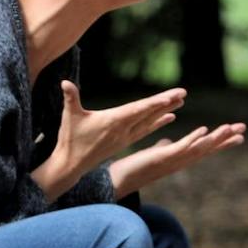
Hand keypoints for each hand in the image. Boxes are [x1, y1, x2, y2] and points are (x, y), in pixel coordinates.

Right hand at [34, 84, 186, 200]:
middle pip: (149, 114)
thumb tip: (64, 83)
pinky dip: (158, 122)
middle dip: (166, 102)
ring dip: (165, 111)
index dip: (155, 103)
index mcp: (113, 121)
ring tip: (181, 101)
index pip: (138, 109)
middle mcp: (123, 129)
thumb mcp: (69, 117)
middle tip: (183, 92)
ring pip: (150, 121)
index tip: (170, 96)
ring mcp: (126, 136)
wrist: (72, 164)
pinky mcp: (125, 141)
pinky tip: (170, 117)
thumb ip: (70, 98)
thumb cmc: (70, 138)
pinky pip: (146, 130)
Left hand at [111, 121, 246, 196]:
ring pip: (199, 148)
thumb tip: (167, 141)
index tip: (239, 135)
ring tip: (230, 128)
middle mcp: (181, 161)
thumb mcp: (153, 155)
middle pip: (208, 148)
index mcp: (180, 158)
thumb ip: (163, 148)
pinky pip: (181, 147)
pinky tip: (204, 130)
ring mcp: (173, 160)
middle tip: (244, 129)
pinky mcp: (162, 158)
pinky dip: (193, 139)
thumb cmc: (136, 168)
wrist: (119, 180)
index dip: (221, 142)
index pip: (205, 148)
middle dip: (226, 139)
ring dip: (215, 138)